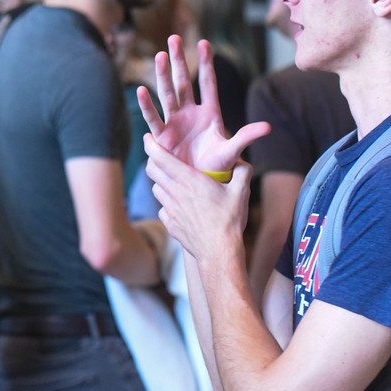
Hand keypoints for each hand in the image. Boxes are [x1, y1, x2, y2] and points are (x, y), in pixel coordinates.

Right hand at [137, 35, 269, 171]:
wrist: (200, 182)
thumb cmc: (217, 166)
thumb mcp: (232, 150)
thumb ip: (246, 136)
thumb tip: (268, 127)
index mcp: (210, 113)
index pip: (208, 83)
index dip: (206, 63)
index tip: (204, 42)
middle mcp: (190, 112)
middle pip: (184, 81)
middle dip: (179, 60)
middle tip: (173, 38)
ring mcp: (175, 122)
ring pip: (168, 93)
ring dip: (163, 75)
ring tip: (160, 55)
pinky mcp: (162, 136)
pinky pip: (154, 117)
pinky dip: (147, 105)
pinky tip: (142, 90)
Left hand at [145, 132, 259, 261]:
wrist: (218, 252)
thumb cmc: (229, 221)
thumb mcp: (241, 192)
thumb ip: (242, 172)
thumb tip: (242, 161)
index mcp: (189, 180)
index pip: (160, 157)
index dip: (151, 145)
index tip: (148, 138)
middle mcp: (175, 193)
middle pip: (152, 171)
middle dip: (153, 160)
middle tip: (160, 157)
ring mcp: (170, 209)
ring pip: (156, 189)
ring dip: (161, 182)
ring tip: (173, 181)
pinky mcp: (170, 224)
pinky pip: (163, 208)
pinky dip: (167, 204)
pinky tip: (180, 206)